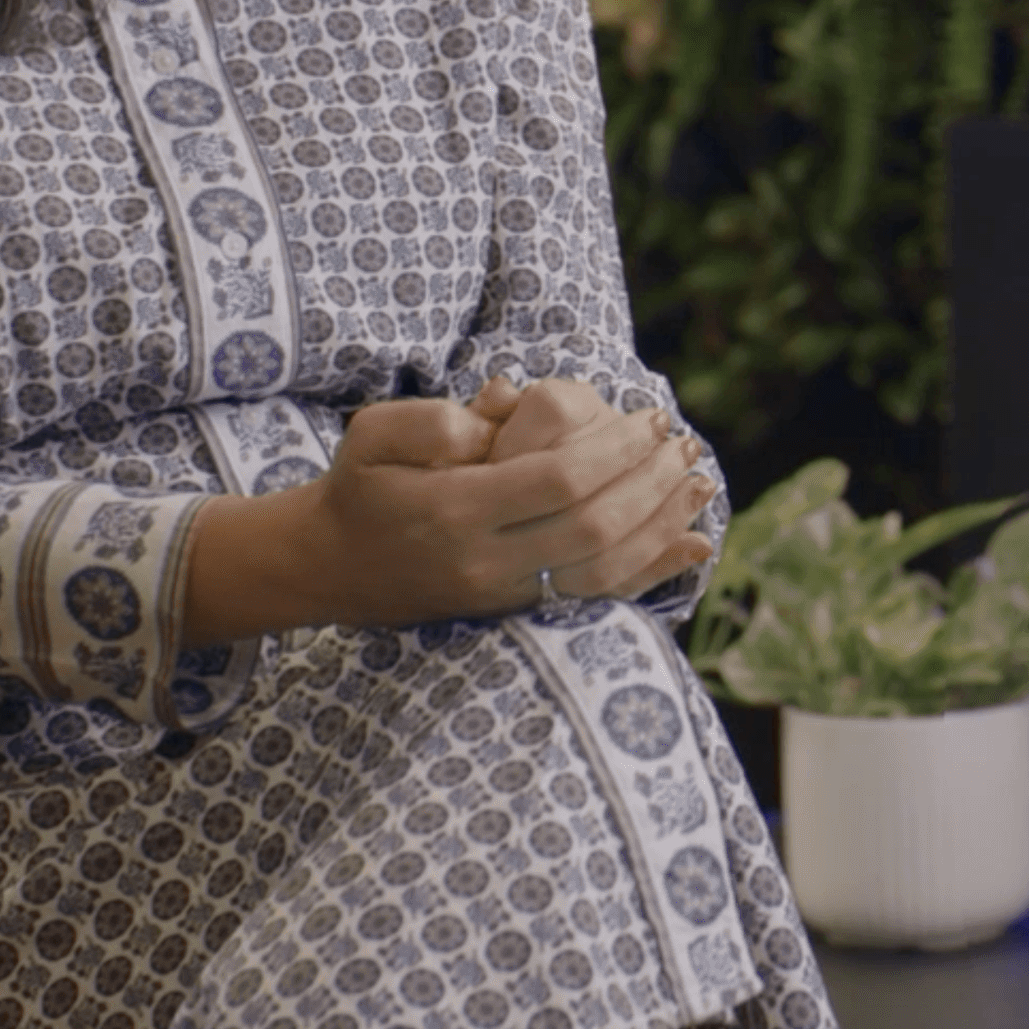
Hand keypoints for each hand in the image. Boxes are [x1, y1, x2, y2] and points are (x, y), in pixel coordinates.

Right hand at [296, 382, 714, 624]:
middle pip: (595, 527)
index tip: (651, 418)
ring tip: (699, 483)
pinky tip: (692, 548)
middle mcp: (486, 562)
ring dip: (662, 525)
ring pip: (605, 570)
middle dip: (652, 483)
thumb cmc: (360, 484)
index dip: (618, 450)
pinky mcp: (516, 613)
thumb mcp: (373, 433)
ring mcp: (503, 596)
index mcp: (455, 510)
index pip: (560, 481)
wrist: (330, 566)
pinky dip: (651, 573)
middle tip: (684, 443)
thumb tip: (506, 415)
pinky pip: (597, 599)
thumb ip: (435, 420)